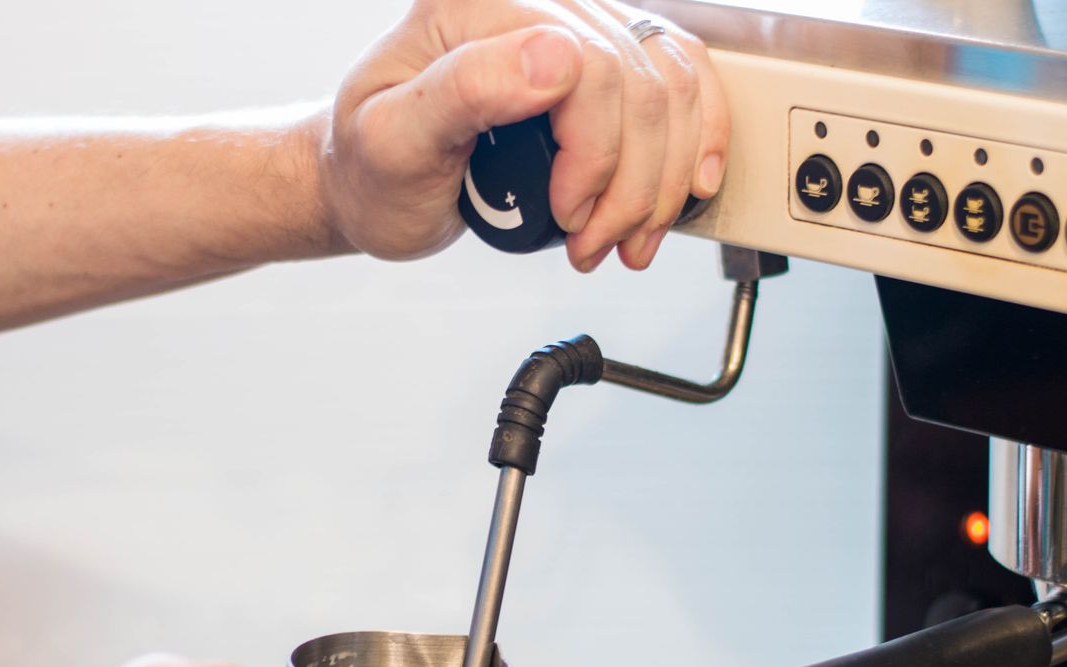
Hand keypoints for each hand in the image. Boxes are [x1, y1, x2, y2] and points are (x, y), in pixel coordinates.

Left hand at [317, 0, 728, 270]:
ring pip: (671, 88)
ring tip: (624, 238)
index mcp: (477, 5)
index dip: (595, 155)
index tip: (567, 215)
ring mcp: (570, 30)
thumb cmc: (371, 170)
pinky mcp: (597, 66)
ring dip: (664, 180)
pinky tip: (688, 186)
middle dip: (631, 185)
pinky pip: (679, 80)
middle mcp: (530, 4)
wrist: (370, 186)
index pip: (591, 65)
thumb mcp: (394, 141)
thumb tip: (554, 56)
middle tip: (593, 243)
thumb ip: (465, 90)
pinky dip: (697, 139)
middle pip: (640, 83)